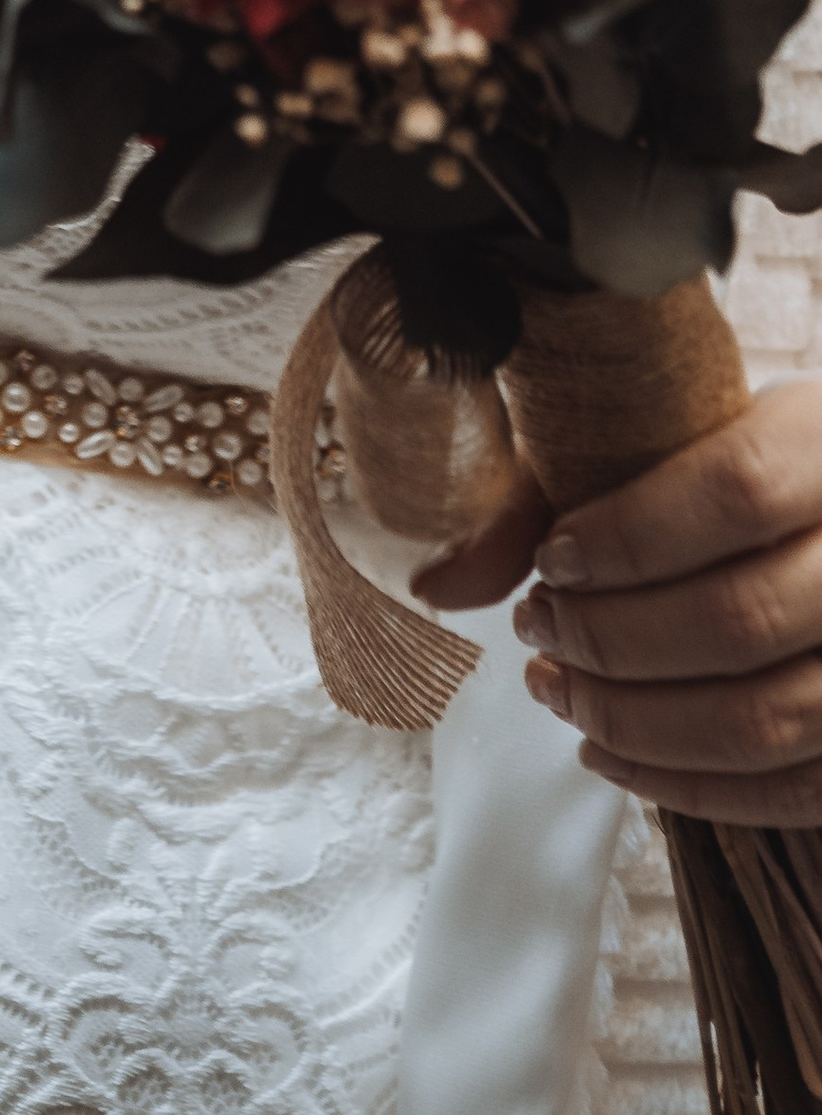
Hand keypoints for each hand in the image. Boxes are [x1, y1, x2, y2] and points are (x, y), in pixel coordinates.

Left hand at [505, 380, 821, 823]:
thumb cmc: (740, 460)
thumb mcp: (673, 431)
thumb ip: (556, 484)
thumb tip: (435, 587)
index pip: (736, 492)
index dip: (629, 537)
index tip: (554, 561)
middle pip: (740, 619)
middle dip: (611, 640)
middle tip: (537, 629)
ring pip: (765, 720)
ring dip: (635, 722)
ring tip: (557, 689)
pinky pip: (793, 791)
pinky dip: (692, 788)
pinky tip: (613, 756)